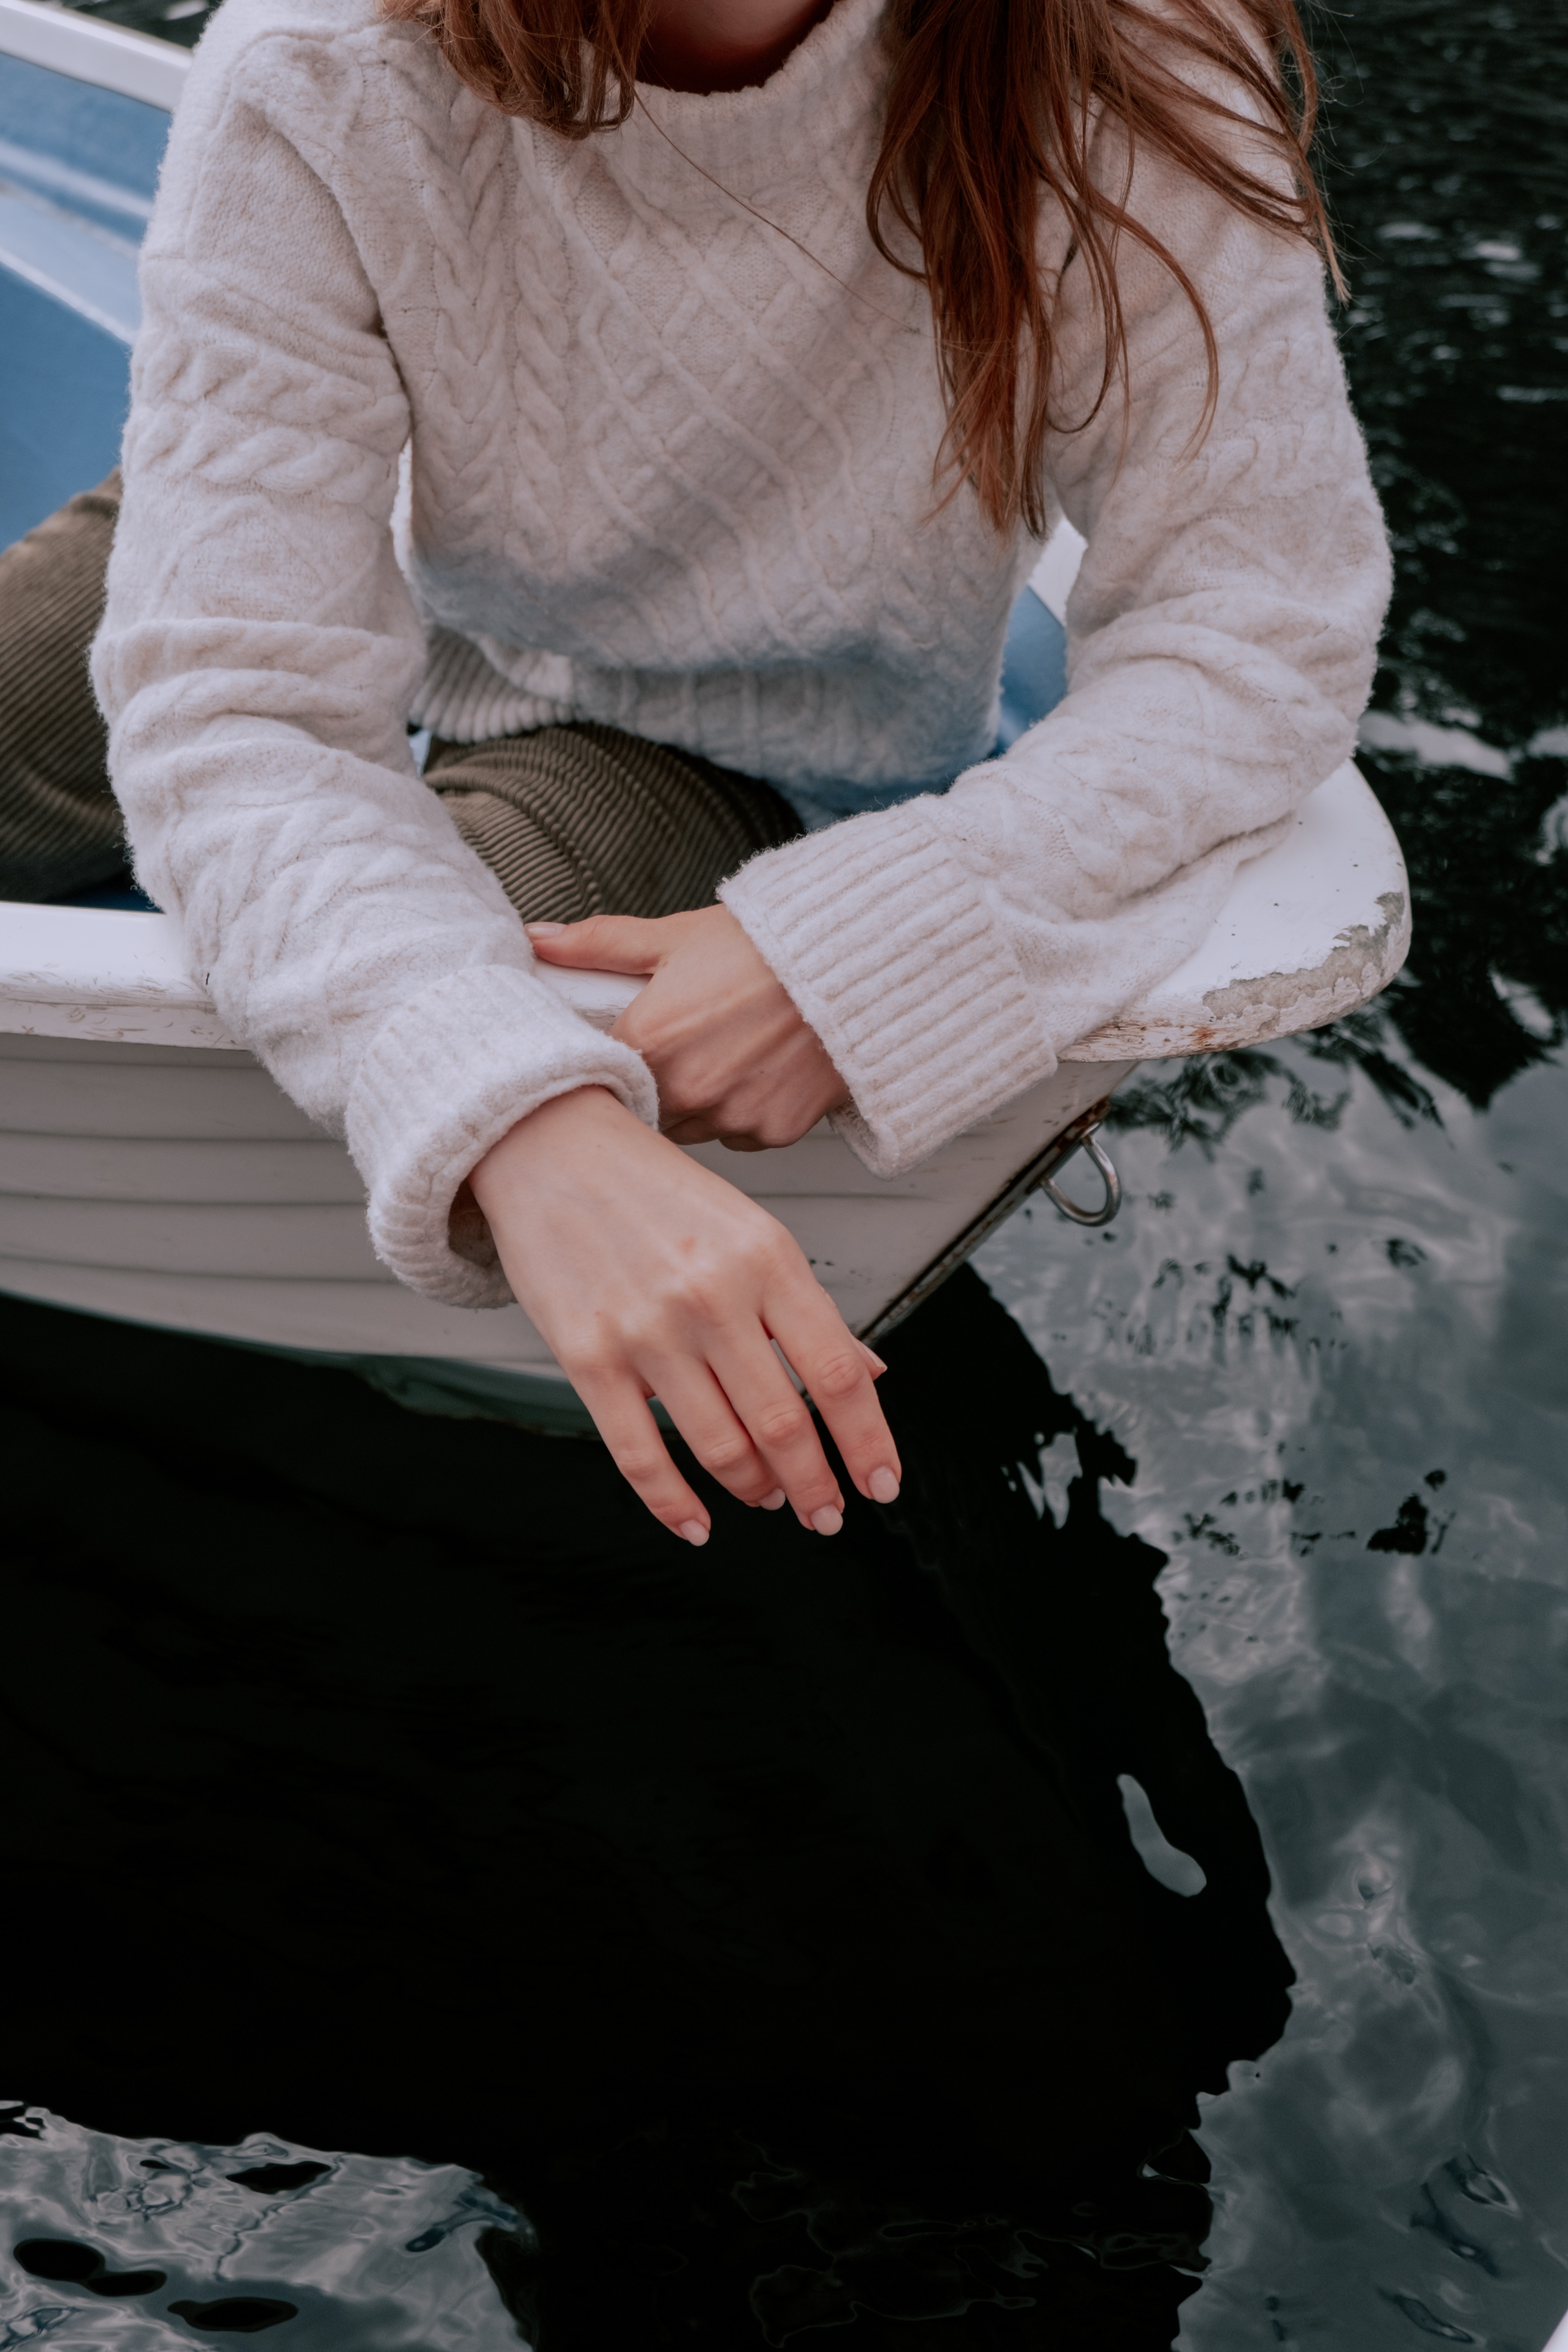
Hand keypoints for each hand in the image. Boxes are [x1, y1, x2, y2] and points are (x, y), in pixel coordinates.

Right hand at [469, 1085, 900, 1541]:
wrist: (553, 1147)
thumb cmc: (662, 1195)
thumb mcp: (754, 1233)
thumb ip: (808, 1310)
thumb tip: (870, 1377)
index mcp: (768, 1260)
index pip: (837, 1373)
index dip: (868, 1441)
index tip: (883, 1486)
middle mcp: (713, 1297)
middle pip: (783, 1423)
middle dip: (816, 1486)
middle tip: (827, 1516)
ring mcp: (648, 1330)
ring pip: (719, 1446)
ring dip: (755, 1489)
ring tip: (769, 1498)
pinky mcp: (588, 1356)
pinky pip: (639, 1455)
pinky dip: (674, 1504)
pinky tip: (698, 1525)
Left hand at [527, 905, 846, 1150]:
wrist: (854, 961)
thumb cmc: (765, 946)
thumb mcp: (674, 937)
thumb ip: (598, 944)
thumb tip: (538, 938)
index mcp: (649, 1040)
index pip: (600, 1081)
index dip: (612, 1067)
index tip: (624, 1056)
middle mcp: (686, 1088)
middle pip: (646, 1112)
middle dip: (658, 1086)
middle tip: (686, 1047)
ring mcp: (731, 1115)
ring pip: (692, 1128)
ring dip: (700, 1103)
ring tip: (727, 1054)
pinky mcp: (771, 1132)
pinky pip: (740, 1135)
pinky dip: (744, 1112)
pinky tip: (762, 1072)